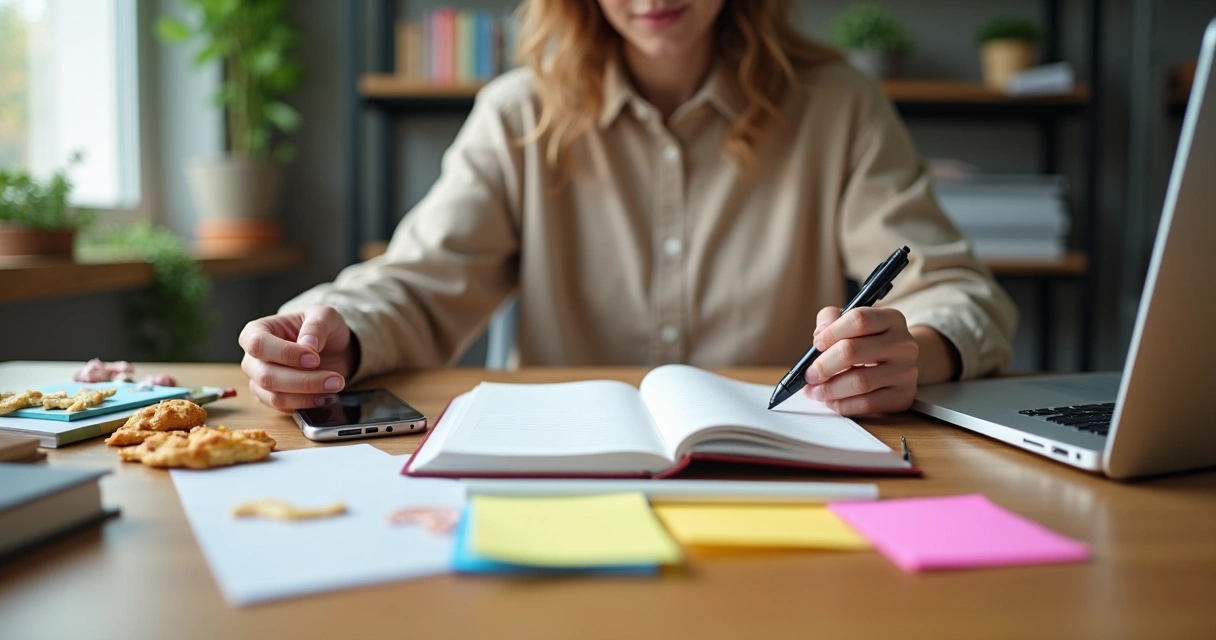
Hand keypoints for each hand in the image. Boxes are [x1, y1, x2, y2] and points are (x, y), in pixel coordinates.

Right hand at [239, 306, 354, 412]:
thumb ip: (316, 325)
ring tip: (335, 386)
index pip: (258, 344)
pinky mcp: (271, 398)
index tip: (314, 358)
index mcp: (256, 331)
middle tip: (335, 379)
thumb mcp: (324, 316)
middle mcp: (253, 358)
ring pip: (275, 397)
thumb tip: (308, 344)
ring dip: (308, 395)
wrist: (330, 347)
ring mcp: (259, 381)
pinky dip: (307, 404)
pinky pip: (284, 408)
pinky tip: (326, 395)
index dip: (286, 354)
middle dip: (304, 380)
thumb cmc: (320, 328)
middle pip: (267, 376)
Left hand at [804, 307, 918, 415]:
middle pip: (853, 351)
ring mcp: (906, 372)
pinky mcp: (903, 396)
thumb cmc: (869, 341)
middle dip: (824, 365)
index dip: (832, 332)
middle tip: (809, 375)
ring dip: (830, 389)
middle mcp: (904, 344)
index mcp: (892, 319)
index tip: (816, 344)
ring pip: (860, 381)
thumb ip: (831, 320)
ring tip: (814, 391)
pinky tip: (831, 402)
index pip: (859, 320)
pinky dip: (843, 405)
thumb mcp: (852, 323)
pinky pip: (868, 404)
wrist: (899, 363)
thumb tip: (819, 336)